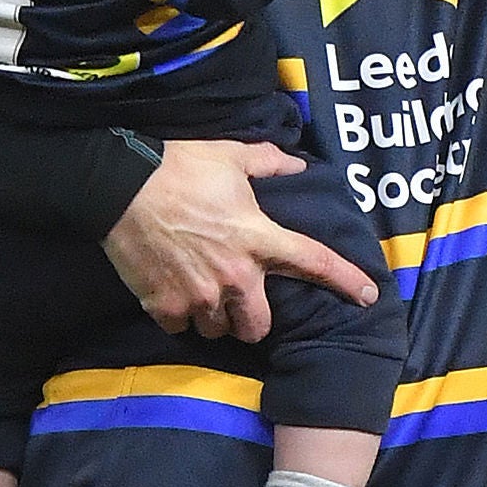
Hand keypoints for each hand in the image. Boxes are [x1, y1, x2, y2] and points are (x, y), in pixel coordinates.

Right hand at [102, 138, 382, 341]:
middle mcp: (235, 276)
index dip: (346, 280)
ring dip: (214, 317)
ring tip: (200, 293)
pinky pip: (181, 327)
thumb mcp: (230, 156)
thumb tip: (297, 164)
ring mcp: (200, 296)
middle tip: (239, 302)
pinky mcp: (165, 307)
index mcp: (258, 239)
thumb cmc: (178, 167)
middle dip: (252, 321)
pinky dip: (179, 316)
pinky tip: (172, 292)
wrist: (117, 186)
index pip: (314, 263)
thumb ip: (268, 163)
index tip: (369, 296)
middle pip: (259, 326)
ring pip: (218, 329)